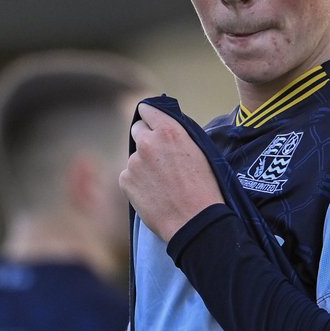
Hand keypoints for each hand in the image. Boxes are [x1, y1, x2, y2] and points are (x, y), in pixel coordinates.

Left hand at [120, 103, 223, 241]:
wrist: (194, 221)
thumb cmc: (204, 188)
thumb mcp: (198, 151)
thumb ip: (178, 136)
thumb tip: (164, 130)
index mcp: (169, 130)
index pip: (147, 110)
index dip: (149, 116)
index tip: (150, 122)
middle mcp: (148, 142)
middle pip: (137, 130)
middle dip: (145, 138)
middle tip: (158, 156)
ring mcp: (134, 161)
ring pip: (135, 157)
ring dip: (143, 165)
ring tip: (161, 183)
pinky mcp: (125, 180)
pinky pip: (128, 176)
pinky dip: (137, 183)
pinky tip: (153, 194)